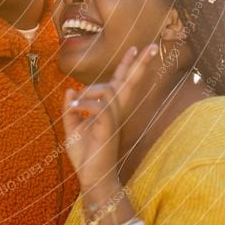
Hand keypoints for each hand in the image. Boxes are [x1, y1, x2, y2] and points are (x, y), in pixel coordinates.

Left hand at [62, 43, 157, 187]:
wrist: (91, 177)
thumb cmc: (85, 155)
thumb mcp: (71, 127)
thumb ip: (70, 108)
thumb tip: (71, 88)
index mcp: (109, 109)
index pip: (120, 82)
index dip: (127, 65)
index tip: (135, 47)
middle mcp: (115, 111)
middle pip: (130, 82)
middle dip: (140, 63)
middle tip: (154, 46)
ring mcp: (114, 118)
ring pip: (106, 89)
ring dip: (87, 92)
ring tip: (75, 106)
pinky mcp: (109, 126)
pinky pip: (98, 105)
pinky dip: (82, 105)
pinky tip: (74, 113)